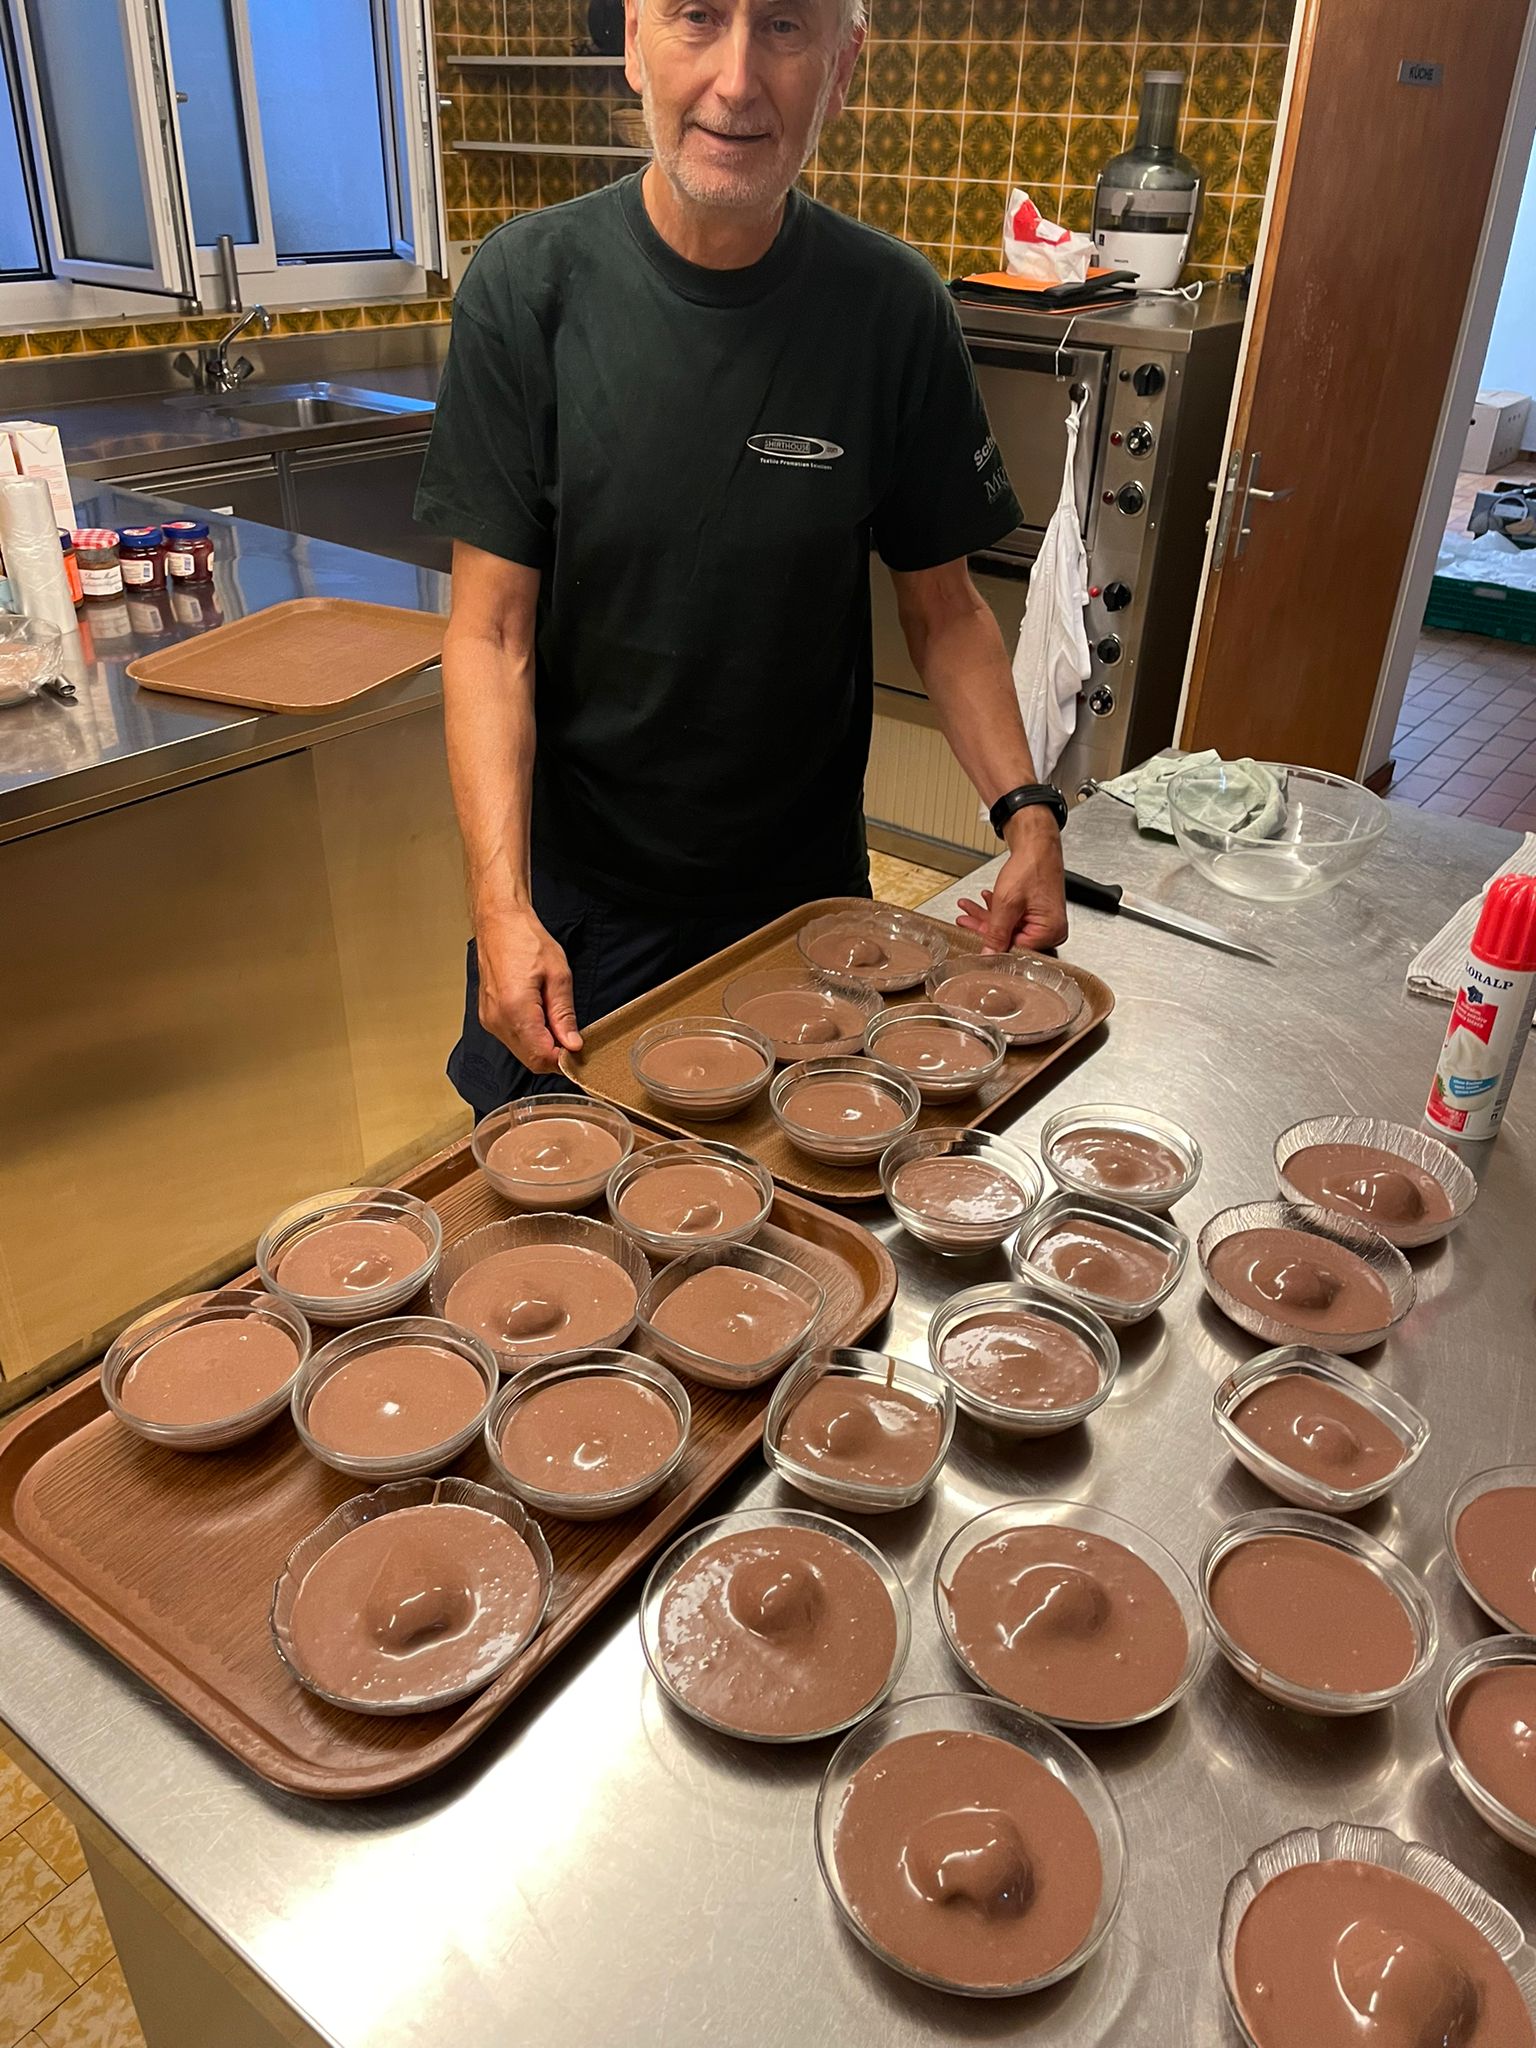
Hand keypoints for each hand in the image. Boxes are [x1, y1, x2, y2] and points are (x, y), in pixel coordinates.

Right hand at [475, 905, 582, 1073]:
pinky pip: (512, 1039)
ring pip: (521, 1052)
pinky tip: (542, 1019)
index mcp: (515, 1009)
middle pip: (530, 1059)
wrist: (500, 923)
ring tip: (557, 1023)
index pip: (541, 1056)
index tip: (579, 1052)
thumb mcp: (558, 975)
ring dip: (543, 1046)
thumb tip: (572, 1043)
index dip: (563, 1061)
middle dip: (554, 1056)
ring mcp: (490, 1019)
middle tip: (573, 1039)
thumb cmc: (526, 940)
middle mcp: (497, 1019)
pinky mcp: (488, 1016)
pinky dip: (530, 1037)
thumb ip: (564, 1014)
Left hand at [956, 812, 1067, 951]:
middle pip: (1011, 939)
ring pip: (1009, 927)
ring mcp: (1044, 921)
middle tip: (965, 921)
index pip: (1016, 950)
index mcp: (1050, 932)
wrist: (1037, 843)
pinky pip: (1014, 917)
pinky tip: (984, 901)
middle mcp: (1051, 930)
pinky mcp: (1037, 912)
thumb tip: (988, 956)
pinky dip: (997, 910)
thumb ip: (995, 933)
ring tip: (968, 908)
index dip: (993, 945)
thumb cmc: (1031, 866)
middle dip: (984, 927)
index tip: (973, 940)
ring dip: (987, 917)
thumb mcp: (1007, 904)